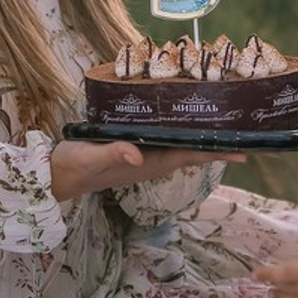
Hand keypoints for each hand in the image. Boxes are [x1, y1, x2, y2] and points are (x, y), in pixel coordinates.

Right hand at [49, 139, 240, 201]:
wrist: (54, 176)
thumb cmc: (73, 166)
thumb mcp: (91, 157)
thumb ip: (114, 154)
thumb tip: (139, 154)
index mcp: (147, 163)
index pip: (189, 156)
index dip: (216, 153)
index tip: (242, 149)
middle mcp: (151, 161)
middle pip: (191, 151)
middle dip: (216, 143)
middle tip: (243, 129)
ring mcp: (143, 156)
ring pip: (180, 146)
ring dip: (201, 137)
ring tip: (223, 123)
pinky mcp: (132, 149)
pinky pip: (164, 140)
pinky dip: (179, 131)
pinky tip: (184, 121)